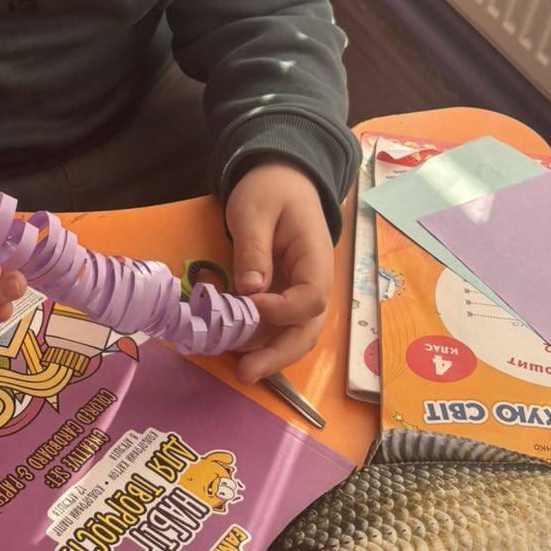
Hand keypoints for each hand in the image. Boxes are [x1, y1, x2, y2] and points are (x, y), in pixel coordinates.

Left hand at [224, 162, 333, 382]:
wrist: (282, 178)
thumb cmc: (269, 189)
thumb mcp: (254, 210)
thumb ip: (253, 249)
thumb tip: (249, 291)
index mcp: (314, 257)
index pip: (310, 298)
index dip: (282, 311)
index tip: (249, 304)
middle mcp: (314, 280)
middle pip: (307, 328)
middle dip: (278, 354)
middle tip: (245, 373)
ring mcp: (300, 290)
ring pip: (295, 332)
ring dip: (270, 354)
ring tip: (240, 371)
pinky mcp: (284, 294)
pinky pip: (278, 325)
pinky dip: (260, 340)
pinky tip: (235, 351)